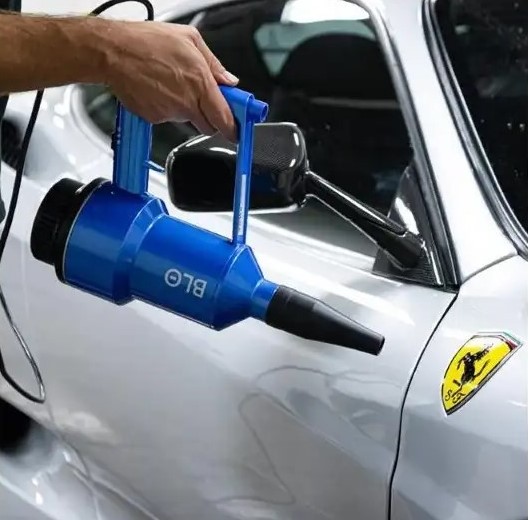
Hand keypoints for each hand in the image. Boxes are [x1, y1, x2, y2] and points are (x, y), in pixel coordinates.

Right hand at [105, 22, 238, 140]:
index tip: (237, 130)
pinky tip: (158, 89)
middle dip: (211, 118)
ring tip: (171, 83)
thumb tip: (229, 80)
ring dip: (186, 108)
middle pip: (209, 126)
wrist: (113, 51)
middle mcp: (187, 102)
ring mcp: (170, 113)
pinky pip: (168, 117)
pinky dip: (166, 107)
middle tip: (204, 102)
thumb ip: (214, 64)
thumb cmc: (147, 41)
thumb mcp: (190, 39)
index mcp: (201, 83)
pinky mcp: (155, 118)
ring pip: (187, 119)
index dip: (234, 128)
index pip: (225, 118)